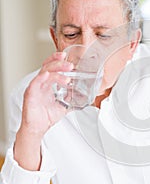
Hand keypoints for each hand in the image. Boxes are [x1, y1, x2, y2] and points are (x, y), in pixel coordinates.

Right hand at [14, 52, 72, 170]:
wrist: (38, 128)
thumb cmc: (46, 116)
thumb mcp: (64, 105)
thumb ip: (73, 99)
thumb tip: (85, 97)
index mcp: (47, 84)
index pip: (51, 67)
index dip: (57, 59)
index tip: (65, 55)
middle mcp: (41, 84)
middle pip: (48, 67)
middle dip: (59, 64)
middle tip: (70, 65)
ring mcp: (35, 88)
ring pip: (44, 74)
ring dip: (56, 72)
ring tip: (67, 76)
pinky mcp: (30, 95)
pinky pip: (34, 84)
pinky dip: (41, 79)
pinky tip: (47, 75)